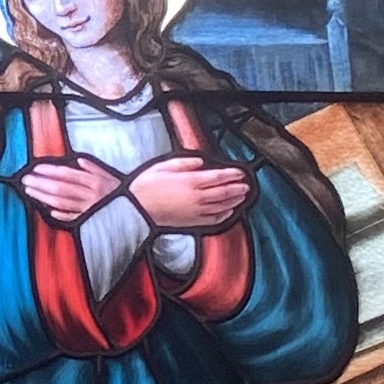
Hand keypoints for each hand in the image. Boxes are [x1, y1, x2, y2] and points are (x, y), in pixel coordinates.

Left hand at [19, 156, 122, 220]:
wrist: (139, 209)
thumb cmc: (121, 191)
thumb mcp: (109, 176)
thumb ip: (94, 168)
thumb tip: (80, 161)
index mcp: (94, 182)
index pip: (67, 174)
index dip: (50, 171)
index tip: (36, 168)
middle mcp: (89, 195)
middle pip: (60, 188)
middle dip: (41, 184)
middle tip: (26, 180)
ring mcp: (88, 209)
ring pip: (61, 202)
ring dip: (44, 197)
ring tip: (30, 192)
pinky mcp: (89, 221)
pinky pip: (72, 217)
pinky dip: (60, 214)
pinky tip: (48, 210)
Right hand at [129, 156, 252, 231]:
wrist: (137, 209)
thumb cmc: (146, 187)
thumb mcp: (163, 166)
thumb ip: (184, 163)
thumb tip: (200, 162)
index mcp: (191, 181)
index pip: (219, 177)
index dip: (232, 174)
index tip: (240, 172)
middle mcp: (197, 197)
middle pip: (224, 192)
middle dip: (237, 188)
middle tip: (246, 185)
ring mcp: (196, 211)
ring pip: (222, 206)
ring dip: (235, 201)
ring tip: (242, 196)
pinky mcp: (192, 221)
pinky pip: (214, 219)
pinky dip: (224, 215)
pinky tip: (229, 212)